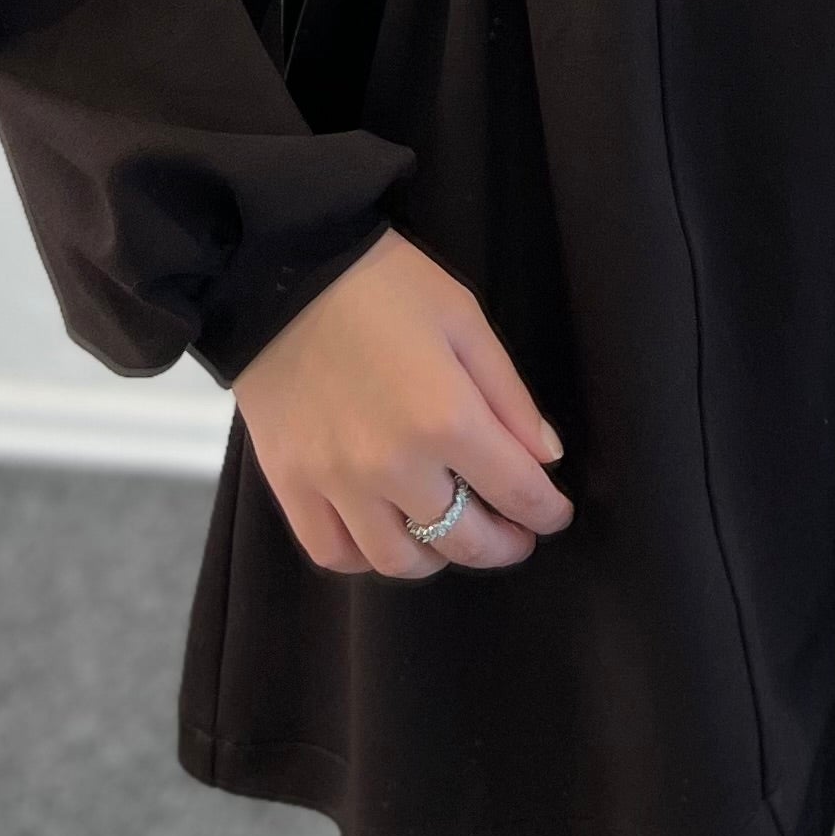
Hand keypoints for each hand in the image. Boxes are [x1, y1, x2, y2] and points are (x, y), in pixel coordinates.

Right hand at [230, 223, 574, 579]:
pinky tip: (383, 533)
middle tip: (514, 536)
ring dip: (437, 557)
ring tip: (450, 535)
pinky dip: (364, 557)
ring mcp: (337, 482)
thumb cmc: (382, 285)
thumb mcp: (463, 319)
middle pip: (465, 540)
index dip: (546, 512)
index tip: (554, 513)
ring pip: (400, 561)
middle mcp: (394, 466)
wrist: (280, 274)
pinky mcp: (291, 485)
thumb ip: (509, 395)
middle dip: (503, 545)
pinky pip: (333, 552)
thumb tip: (545, 456)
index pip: (517, 492)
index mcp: (447, 418)